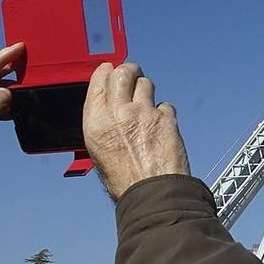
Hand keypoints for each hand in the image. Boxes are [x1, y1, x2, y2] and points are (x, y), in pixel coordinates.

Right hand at [83, 62, 189, 199]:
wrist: (152, 194)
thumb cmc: (123, 180)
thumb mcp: (98, 151)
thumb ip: (103, 124)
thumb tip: (109, 106)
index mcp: (96, 122)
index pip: (99, 81)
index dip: (106, 71)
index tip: (110, 69)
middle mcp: (118, 113)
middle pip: (124, 73)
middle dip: (129, 71)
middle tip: (133, 76)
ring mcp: (144, 113)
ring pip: (146, 84)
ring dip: (146, 90)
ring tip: (146, 105)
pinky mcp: (166, 118)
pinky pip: (165, 105)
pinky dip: (164, 113)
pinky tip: (161, 126)